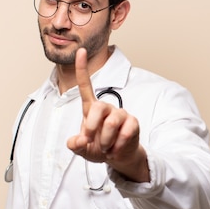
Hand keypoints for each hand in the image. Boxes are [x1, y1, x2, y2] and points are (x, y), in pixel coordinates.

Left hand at [67, 48, 149, 181]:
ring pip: (110, 124)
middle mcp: (106, 107)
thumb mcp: (83, 149)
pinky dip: (117, 146)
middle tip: (90, 141)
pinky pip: (125, 133)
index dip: (82, 69)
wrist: (118, 157)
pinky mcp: (133, 123)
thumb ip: (76, 145)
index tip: (80, 51)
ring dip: (105, 141)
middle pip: (98, 108)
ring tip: (106, 147)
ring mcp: (121, 114)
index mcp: (91, 108)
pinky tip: (116, 148)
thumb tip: (77, 141)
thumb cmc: (99, 148)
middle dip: (91, 127)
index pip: (86, 86)